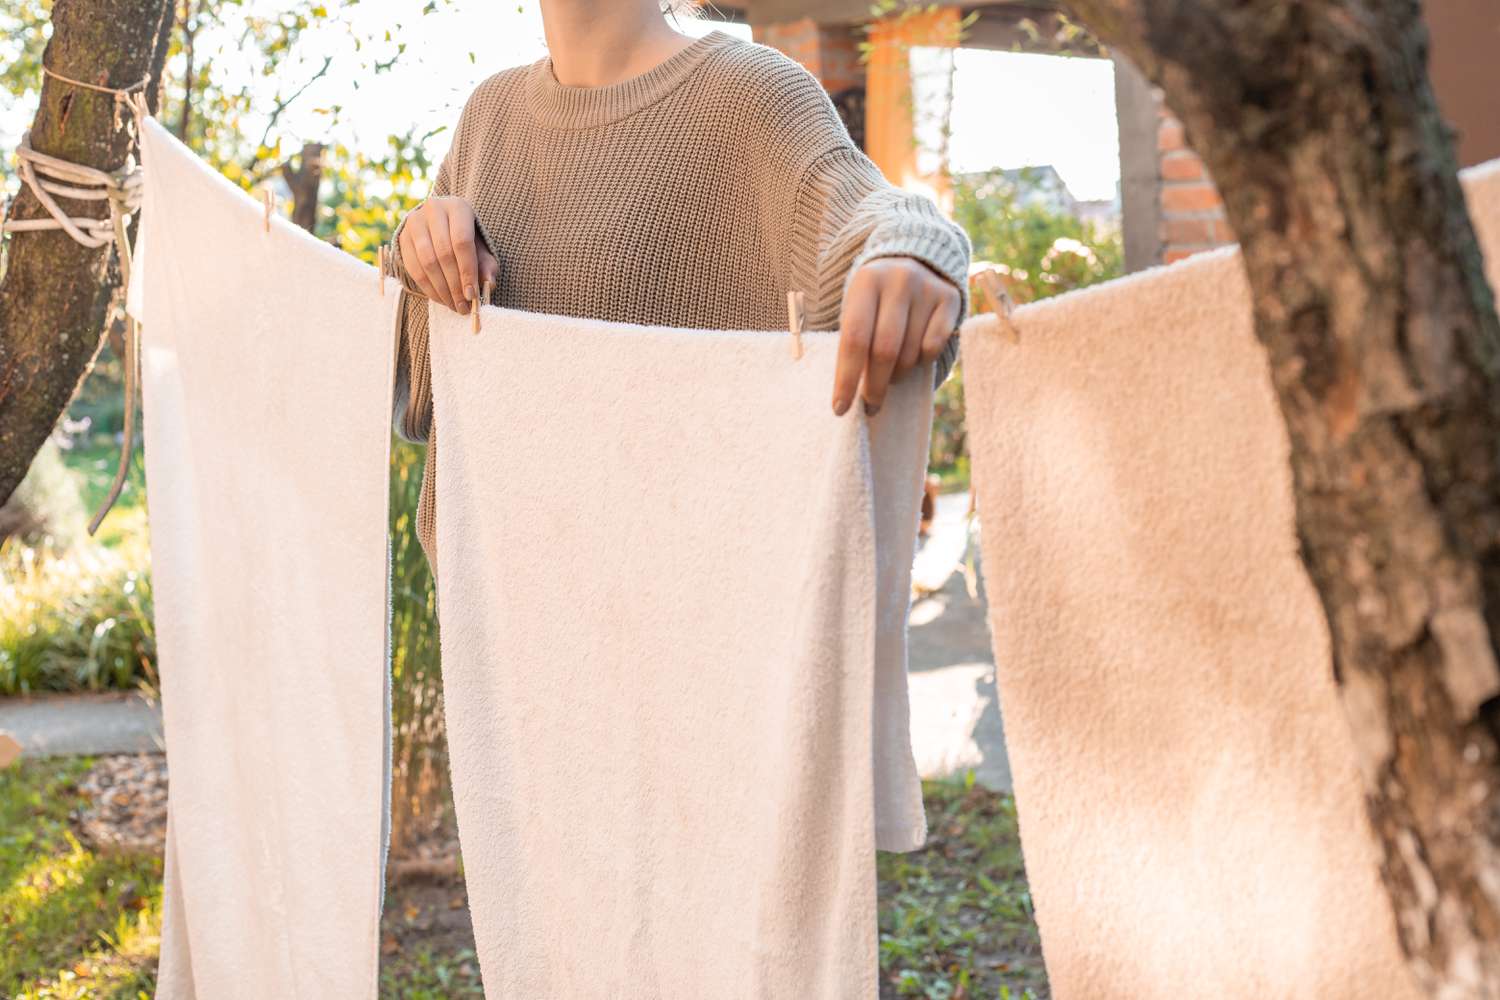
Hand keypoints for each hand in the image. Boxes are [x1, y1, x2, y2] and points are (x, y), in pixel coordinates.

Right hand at [397, 196, 499, 313]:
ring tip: (454, 305)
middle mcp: (433, 209)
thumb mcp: (482, 248)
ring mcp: (414, 222)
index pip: (462, 242)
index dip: (467, 271)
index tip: (472, 295)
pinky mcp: (402, 237)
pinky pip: (413, 268)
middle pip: (444, 254)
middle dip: (455, 285)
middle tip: (464, 306)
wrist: (441, 226)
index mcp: (458, 207)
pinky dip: (428, 288)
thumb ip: (488, 266)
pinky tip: (441, 299)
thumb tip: (489, 284)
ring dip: (442, 290)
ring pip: (427, 262)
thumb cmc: (466, 238)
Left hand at [832, 257, 960, 415]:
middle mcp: (898, 280)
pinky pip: (934, 347)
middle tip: (870, 406)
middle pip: (884, 350)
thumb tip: (847, 395)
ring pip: (910, 353)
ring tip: (891, 375)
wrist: (915, 259)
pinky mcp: (950, 298)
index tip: (840, 408)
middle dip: (875, 387)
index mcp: (865, 282)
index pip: (854, 339)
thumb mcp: (857, 307)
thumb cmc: (876, 298)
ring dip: (898, 375)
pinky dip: (922, 361)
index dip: (846, 378)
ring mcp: (926, 288)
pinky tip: (914, 357)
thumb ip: (854, 342)